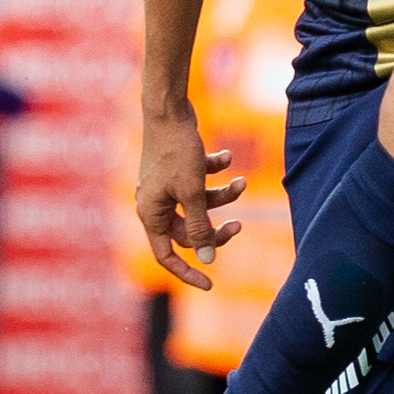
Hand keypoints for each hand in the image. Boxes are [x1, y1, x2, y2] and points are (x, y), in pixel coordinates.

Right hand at [137, 106, 244, 289]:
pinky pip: (200, 181)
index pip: (167, 255)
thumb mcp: (193, 193)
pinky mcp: (177, 169)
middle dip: (215, 228)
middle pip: (189, 231)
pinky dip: (215, 172)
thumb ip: (200, 227)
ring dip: (224, 197)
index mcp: (151, 214)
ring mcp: (166, 186)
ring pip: (199, 205)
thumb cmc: (177, 151)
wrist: (169, 108)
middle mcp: (155, 203)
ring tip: (242, 183)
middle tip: (239, 226)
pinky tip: (225, 157)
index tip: (210, 284)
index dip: (187, 272)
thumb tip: (207, 260)